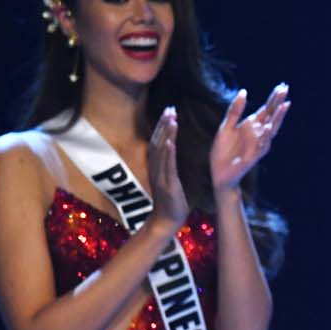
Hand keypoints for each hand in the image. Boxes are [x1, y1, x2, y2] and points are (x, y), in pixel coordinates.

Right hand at [148, 107, 187, 229]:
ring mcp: (161, 176)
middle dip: (164, 124)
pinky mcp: (167, 185)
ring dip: (166, 134)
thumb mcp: (169, 179)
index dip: (162, 126)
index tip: (169, 111)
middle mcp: (156, 169)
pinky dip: (168, 154)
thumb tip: (173, 150)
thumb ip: (170, 165)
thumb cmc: (171, 201)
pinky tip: (171, 142)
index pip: (158, 142)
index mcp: (157, 167)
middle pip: (158, 142)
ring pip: (161, 151)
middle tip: (170, 108)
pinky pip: (167, 168)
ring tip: (172, 119)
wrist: (167, 221)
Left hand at [210, 84, 289, 194]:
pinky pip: (260, 145)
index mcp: (252, 126)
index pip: (266, 110)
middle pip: (271, 117)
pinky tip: (267, 126)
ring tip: (283, 105)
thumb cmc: (223, 151)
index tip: (282, 86)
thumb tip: (244, 91)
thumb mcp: (226, 126)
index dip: (273, 98)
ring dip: (277, 118)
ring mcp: (258, 146)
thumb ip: (235, 110)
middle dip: (278, 104)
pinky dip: (264, 136)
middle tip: (286, 90)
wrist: (219, 173)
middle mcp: (258, 135)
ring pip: (270, 130)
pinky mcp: (253, 157)